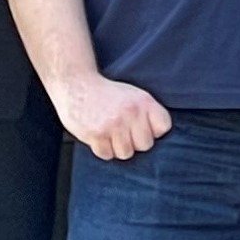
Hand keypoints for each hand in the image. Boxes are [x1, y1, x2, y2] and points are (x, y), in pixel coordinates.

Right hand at [52, 70, 170, 162]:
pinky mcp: (96, 134)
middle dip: (134, 142)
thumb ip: (148, 113)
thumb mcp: (134, 95)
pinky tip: (98, 136)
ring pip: (126, 153)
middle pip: (145, 145)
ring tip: (110, 134)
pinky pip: (106, 154)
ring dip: (117, 148)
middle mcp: (131, 112)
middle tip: (122, 133)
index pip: (163, 127)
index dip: (153, 132)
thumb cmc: (107, 94)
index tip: (141, 127)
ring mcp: (113, 124)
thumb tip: (157, 137)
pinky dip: (102, 149)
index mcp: (144, 101)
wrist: (76, 84)